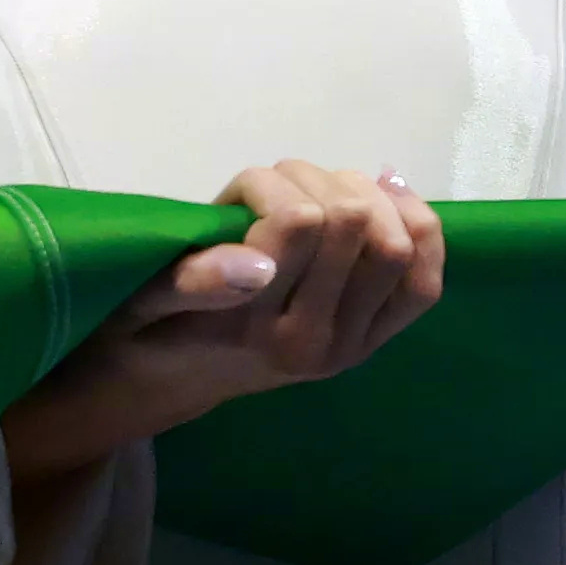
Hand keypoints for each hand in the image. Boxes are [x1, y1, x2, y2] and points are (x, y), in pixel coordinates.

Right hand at [0, 161, 446, 484]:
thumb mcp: (141, 303)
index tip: (242, 189)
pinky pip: (424, 281)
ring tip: (323, 193)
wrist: (170, 384)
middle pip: (355, 223)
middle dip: (318, 180)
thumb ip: (191, 280)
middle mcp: (312, 344)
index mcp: (253, 329)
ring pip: (398, 242)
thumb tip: (255, 263)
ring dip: (364, 195)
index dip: (272, 182)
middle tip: (282, 185)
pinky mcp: (375, 342)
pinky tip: (385, 200)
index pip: (301, 222)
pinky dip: (415, 227)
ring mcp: (352, 346)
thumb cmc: (147, 331)